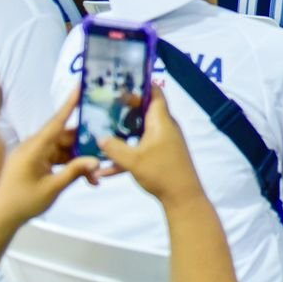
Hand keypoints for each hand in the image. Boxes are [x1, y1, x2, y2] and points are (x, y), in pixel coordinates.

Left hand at [0, 92, 103, 229]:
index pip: (56, 122)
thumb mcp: (52, 188)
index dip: (70, 104)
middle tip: (106, 148)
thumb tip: (96, 159)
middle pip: (64, 137)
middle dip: (85, 144)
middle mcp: (33, 146)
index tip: (81, 86)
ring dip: (79, 160)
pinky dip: (70, 166)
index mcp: (34, 147)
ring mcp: (34, 155)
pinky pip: (57, 159)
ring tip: (96, 175)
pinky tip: (85, 179)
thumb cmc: (22, 202)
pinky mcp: (34, 163)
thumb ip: (74, 172)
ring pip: (63, 150)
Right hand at [97, 85, 205, 207]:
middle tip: (104, 108)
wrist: (183, 198)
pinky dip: (126, 156)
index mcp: (161, 121)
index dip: (141, 85)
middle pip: (144, 111)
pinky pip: (141, 150)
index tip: (122, 83)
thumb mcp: (133, 160)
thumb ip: (114, 147)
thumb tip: (100, 137)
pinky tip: (105, 171)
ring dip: (123, 134)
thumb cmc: (161, 172)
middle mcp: (164, 128)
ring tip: (102, 133)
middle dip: (125, 110)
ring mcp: (164, 143)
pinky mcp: (161, 157)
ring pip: (140, 132)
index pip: (155, 94)